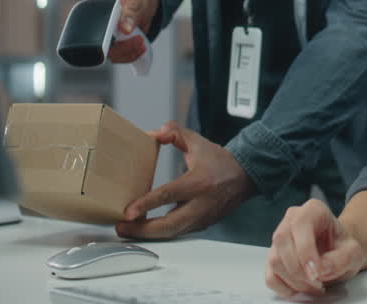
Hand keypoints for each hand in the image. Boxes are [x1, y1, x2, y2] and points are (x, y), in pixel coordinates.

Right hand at [86, 0, 158, 62]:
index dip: (100, 36)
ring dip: (126, 53)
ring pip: (108, 53)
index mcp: (92, 7)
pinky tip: (140, 47)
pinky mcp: (114, 43)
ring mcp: (104, 34)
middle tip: (138, 39)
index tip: (119, 36)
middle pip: (97, 45)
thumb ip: (131, 12)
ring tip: (141, 42)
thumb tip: (125, 28)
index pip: (87, 26)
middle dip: (119, 48)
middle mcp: (95, 23)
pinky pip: (118, 55)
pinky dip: (129, 55)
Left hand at [115, 122, 254, 238]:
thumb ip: (175, 133)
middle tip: (121, 226)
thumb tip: (156, 133)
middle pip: (168, 225)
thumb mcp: (198, 141)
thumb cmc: (220, 160)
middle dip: (142, 230)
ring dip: (148, 235)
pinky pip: (179, 233)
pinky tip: (146, 229)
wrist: (245, 176)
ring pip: (173, 233)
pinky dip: (161, 233)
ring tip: (128, 230)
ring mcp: (202, 218)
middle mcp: (200, 204)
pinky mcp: (202, 225)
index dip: (146, 204)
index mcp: (198, 182)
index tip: (128, 211)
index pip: (168, 195)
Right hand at [265, 199, 365, 297]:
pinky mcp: (273, 256)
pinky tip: (301, 291)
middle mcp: (291, 219)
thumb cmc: (343, 247)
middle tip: (318, 284)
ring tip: (314, 287)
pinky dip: (284, 288)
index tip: (316, 273)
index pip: (300, 225)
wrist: (338, 251)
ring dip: (294, 281)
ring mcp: (279, 238)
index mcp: (313, 210)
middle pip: (283, 242)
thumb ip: (341, 259)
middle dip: (300, 270)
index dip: (306, 251)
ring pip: (275, 260)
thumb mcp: (354, 252)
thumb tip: (320, 269)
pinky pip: (270, 276)